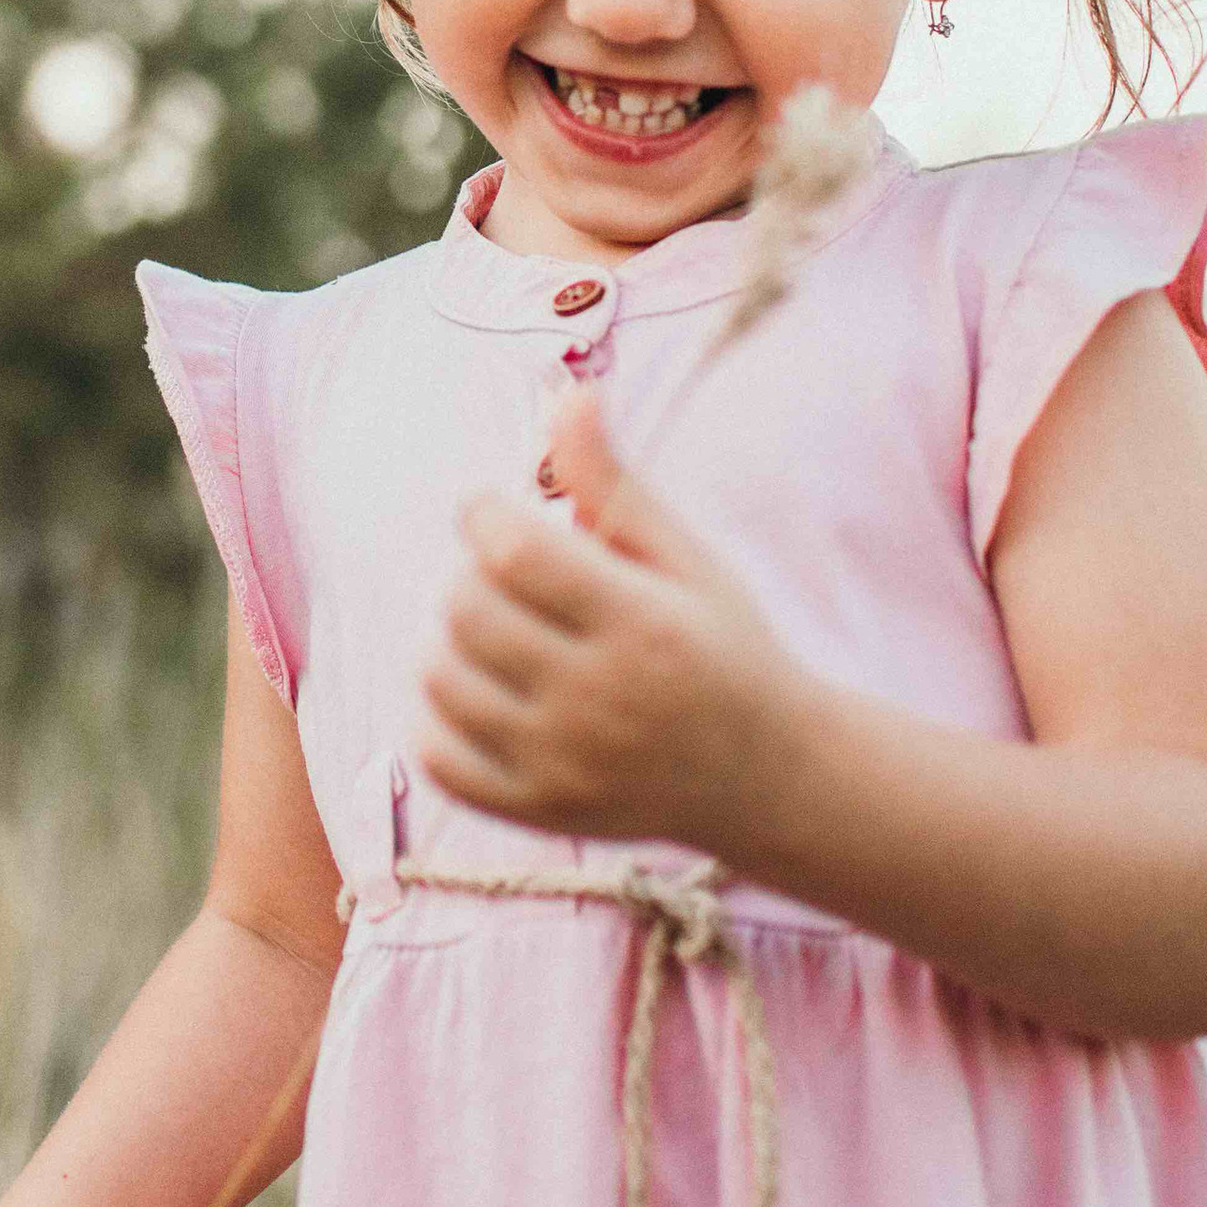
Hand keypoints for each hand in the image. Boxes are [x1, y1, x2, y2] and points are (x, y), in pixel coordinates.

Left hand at [419, 387, 792, 849]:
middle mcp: (599, 700)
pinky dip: (441, 718)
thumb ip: (614, 483)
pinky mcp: (539, 813)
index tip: (498, 513)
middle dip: (471, 574)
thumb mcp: (686, 559)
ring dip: (452, 641)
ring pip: (442, 679)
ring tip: (499, 631)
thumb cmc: (724, 647)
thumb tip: (567, 393)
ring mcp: (564, 765)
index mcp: (641, 624)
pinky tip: (484, 691)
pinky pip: (439, 758)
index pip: (512, 552)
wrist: (767, 778)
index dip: (484, 514)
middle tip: (506, 575)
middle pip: (467, 611)